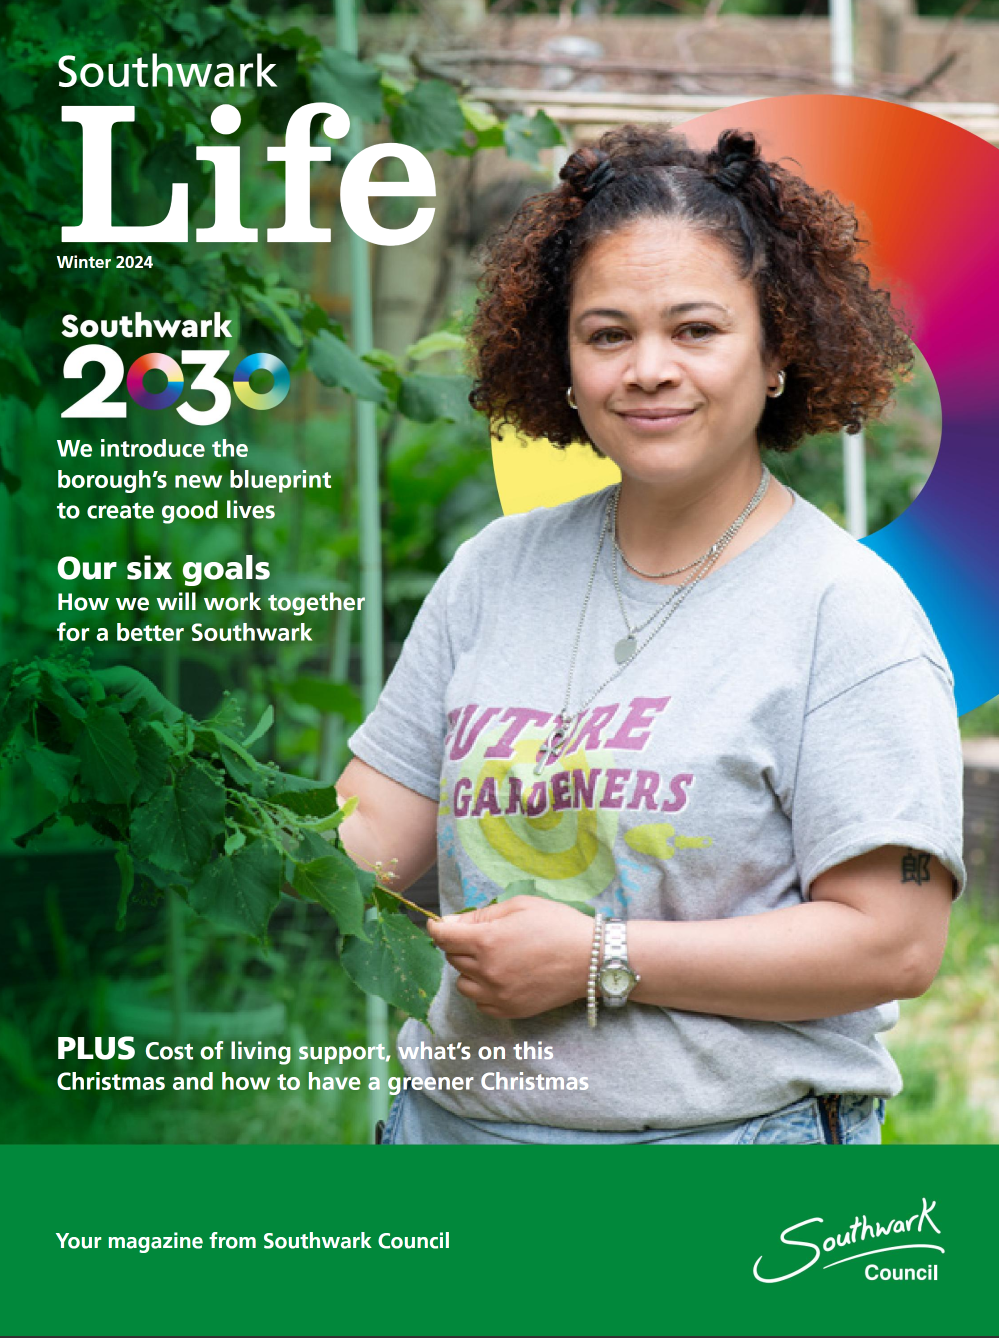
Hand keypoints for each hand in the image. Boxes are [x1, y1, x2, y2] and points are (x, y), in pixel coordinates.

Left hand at [427, 896, 593, 1019]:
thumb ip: (481, 915)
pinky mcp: (510, 1010)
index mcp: (487, 941)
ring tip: (492, 958)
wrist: (591, 959)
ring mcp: (498, 994)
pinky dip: (482, 991)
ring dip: (469, 970)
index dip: (438, 928)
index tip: (440, 925)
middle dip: (459, 945)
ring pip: (462, 983)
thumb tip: (450, 923)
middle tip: (481, 936)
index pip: (443, 937)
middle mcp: (487, 971)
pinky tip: (500, 977)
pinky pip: (479, 1004)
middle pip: (452, 958)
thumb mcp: (519, 906)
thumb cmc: (558, 925)